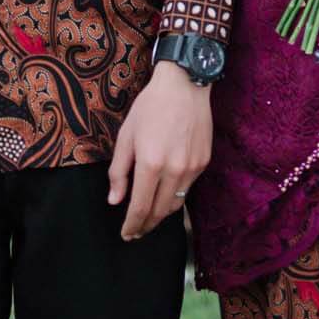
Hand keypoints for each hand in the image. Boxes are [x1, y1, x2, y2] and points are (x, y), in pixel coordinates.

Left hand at [108, 60, 212, 238]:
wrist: (185, 84)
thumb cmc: (151, 106)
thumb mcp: (126, 135)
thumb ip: (119, 172)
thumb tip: (115, 201)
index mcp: (151, 163)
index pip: (140, 207)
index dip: (132, 225)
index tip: (126, 234)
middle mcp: (174, 170)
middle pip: (160, 212)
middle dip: (146, 225)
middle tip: (136, 231)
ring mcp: (192, 167)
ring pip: (176, 203)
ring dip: (161, 214)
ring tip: (149, 217)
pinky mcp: (204, 162)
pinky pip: (187, 187)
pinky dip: (175, 195)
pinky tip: (166, 193)